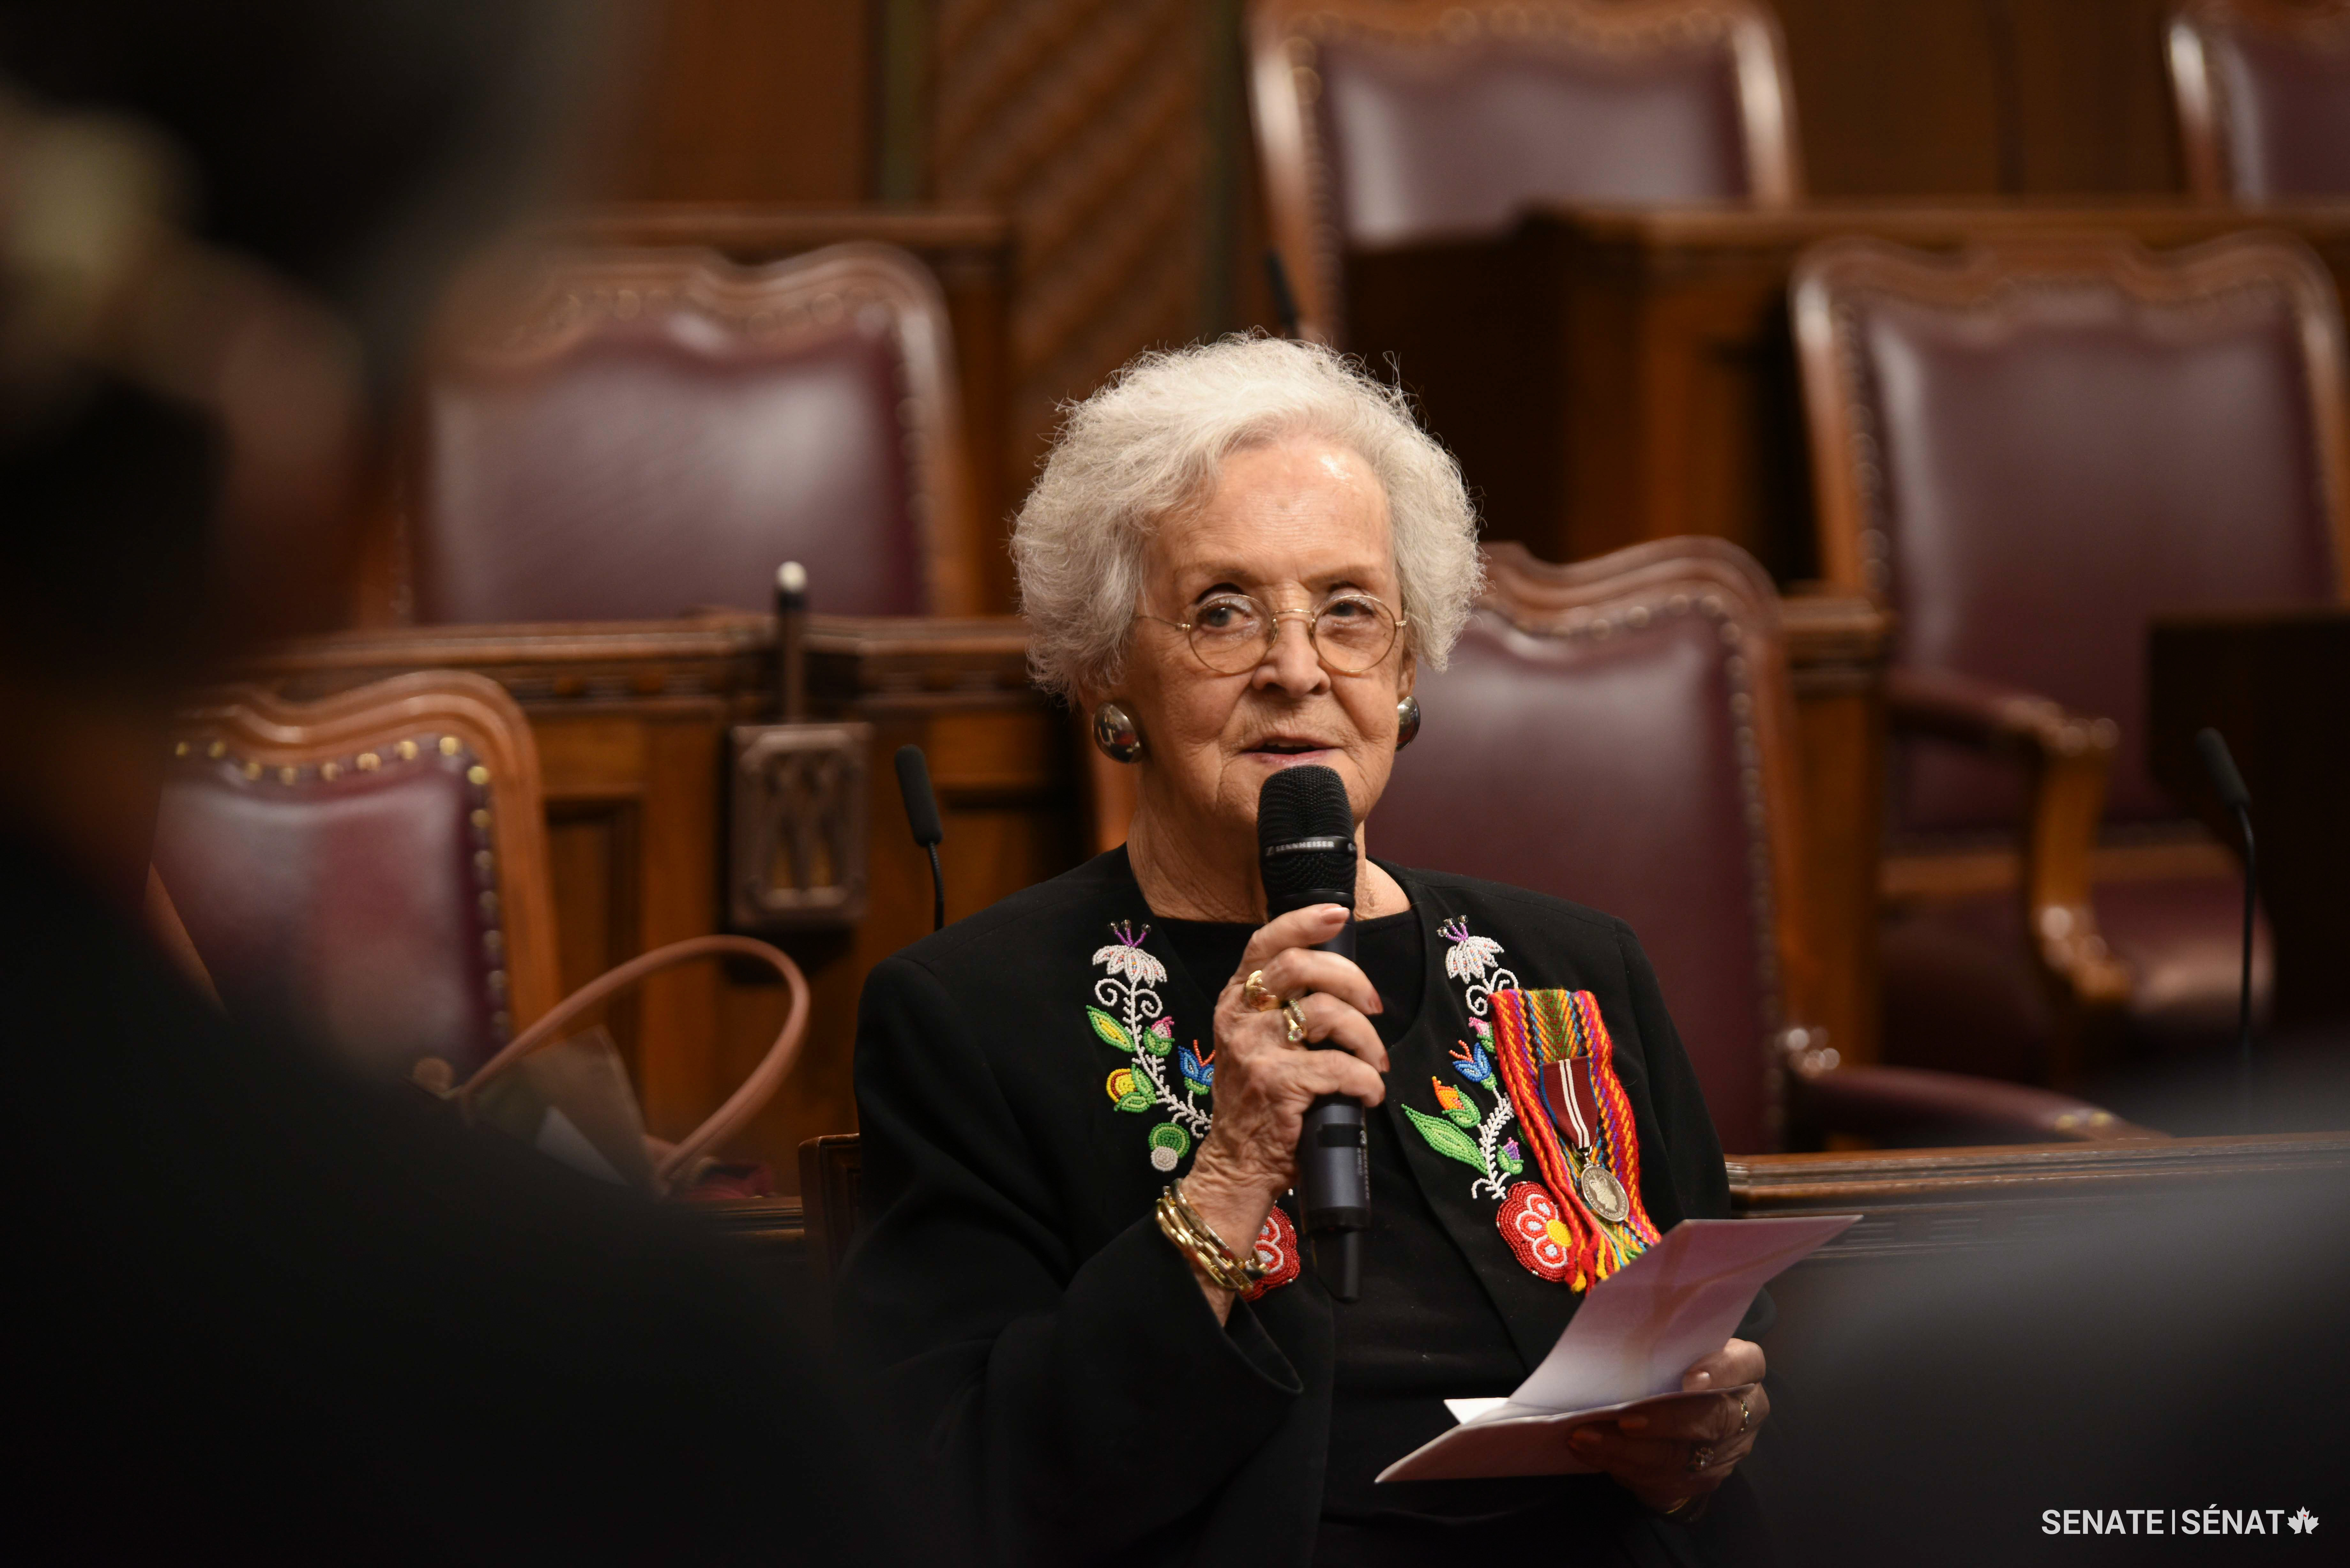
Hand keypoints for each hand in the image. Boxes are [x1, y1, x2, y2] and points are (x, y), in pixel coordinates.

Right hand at [1179, 905, 1387, 1301]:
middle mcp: (1240, 1018)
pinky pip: (1338, 1067)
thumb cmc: (1261, 1100)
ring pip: (1325, 1014)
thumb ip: (1284, 1008)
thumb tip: (1343, 981)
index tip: (1338, 914)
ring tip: (1375, 1062)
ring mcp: (1255, 1050)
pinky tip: (1368, 1095)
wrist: (1238, 1163)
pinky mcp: (1277, 1084)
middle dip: (1350, 978)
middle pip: (1299, 966)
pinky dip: (1365, 1081)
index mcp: (1237, 1001)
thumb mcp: (1258, 1042)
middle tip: (1373, 1006)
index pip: (1265, 943)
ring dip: (1366, 1038)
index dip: (1303, 921)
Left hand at [1566, 1339, 1768, 1514]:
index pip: (1745, 1364)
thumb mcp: (1678, 1348)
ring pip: (1680, 1457)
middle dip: (1665, 1422)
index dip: (1720, 1371)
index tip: (1690, 1379)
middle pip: (1713, 1421)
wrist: (1687, 1421)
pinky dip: (1619, 1465)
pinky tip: (1588, 1452)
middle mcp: (1744, 1415)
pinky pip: (1661, 1480)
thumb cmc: (1675, 1369)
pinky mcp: (1700, 1481)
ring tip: (1584, 1437)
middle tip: (1623, 1419)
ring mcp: (1725, 1454)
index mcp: (1744, 1371)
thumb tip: (1620, 1328)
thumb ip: (1667, 1342)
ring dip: (1627, 1450)